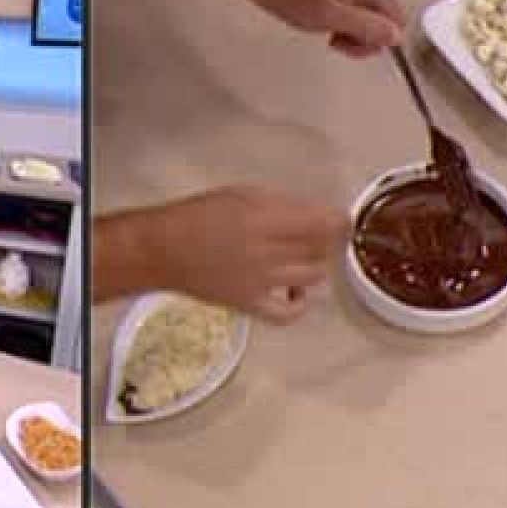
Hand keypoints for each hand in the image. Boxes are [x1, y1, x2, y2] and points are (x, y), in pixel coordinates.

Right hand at [149, 186, 350, 324]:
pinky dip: (301, 304)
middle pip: (322, 250)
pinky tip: (296, 291)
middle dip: (329, 241)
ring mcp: (260, 282)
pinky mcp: (250, 304)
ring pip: (312, 276)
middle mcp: (266, 251)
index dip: (340, 223)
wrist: (163, 249)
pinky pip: (288, 313)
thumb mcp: (243, 194)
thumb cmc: (198, 216)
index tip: (343, 220)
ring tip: (305, 256)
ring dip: (317, 265)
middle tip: (322, 235)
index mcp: (264, 218)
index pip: (323, 224)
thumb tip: (315, 214)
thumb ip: (282, 205)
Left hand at [232, 0, 404, 56]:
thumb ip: (365, 27)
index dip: (375, 39)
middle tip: (334, 36)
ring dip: (351, 31)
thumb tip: (396, 37)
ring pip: (371, 19)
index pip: (396, 22)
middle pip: (385, 21)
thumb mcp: (329, 16)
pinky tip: (326, 18)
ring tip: (326, 26)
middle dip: (361, 37)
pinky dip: (344, 22)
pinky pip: (359, 11)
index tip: (348, 41)